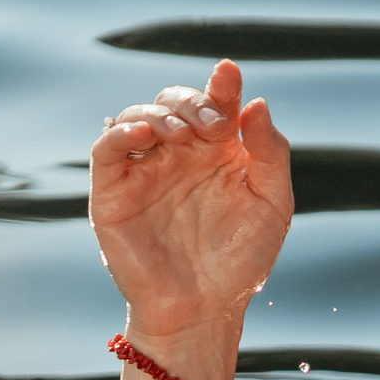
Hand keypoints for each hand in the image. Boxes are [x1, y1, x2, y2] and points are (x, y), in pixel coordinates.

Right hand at [88, 59, 291, 345]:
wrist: (205, 307)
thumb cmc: (242, 259)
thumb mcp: (272, 204)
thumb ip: (270, 153)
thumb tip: (258, 103)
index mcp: (218, 153)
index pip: (215, 105)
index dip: (222, 85)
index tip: (230, 73)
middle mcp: (179, 155)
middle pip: (174, 102)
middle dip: (193, 101)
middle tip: (214, 124)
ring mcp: (144, 168)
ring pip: (140, 115)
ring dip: (162, 114)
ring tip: (185, 136)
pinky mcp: (112, 189)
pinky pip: (107, 147)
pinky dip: (122, 132)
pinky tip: (146, 134)